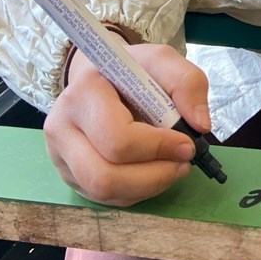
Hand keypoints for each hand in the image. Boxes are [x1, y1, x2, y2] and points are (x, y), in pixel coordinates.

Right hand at [44, 43, 210, 206]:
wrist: (101, 78)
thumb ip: (187, 82)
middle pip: (104, 176)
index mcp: (83, 94)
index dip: (157, 148)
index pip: (117, 138)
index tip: (187, 144)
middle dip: (154, 177)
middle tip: (182, 164)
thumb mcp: (162, 60)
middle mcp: (61, 127)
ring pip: (104, 193)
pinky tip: (151, 172)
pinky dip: (136, 192)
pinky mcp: (69, 176)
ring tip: (172, 167)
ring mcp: (60, 156)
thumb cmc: (131, 70)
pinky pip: (104, 199)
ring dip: (148, 187)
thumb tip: (200, 125)